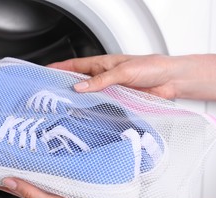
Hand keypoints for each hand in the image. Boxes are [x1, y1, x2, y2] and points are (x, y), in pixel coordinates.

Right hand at [48, 54, 215, 100]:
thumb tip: (80, 87)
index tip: (46, 72)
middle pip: (79, 83)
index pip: (75, 65)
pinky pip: (101, 106)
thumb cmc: (150, 67)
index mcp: (102, 64)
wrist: (170, 80)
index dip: (60, 68)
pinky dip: (93, 110)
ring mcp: (109, 90)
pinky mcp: (117, 102)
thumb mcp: (122, 71)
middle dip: (65, 88)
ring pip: (89, 96)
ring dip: (79, 102)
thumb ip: (100, 80)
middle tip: (51, 95)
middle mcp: (103, 77)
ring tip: (65, 108)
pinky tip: (86, 115)